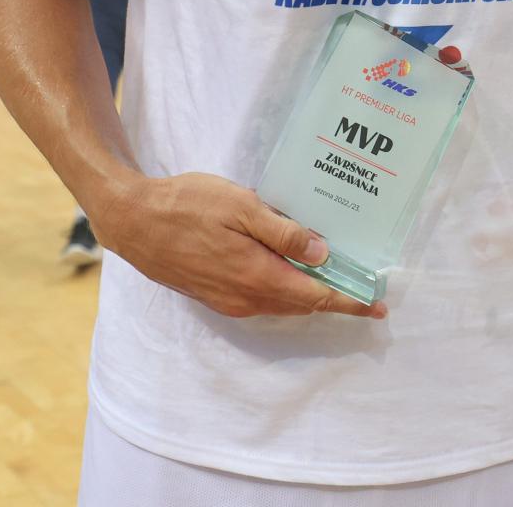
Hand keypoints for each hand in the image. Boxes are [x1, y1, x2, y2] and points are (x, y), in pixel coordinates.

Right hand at [92, 172, 384, 320]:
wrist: (134, 221)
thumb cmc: (188, 206)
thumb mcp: (242, 207)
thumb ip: (284, 233)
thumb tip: (323, 254)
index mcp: (257, 276)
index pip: (316, 297)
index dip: (349, 302)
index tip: (378, 307)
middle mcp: (245, 297)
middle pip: (302, 305)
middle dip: (336, 300)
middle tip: (366, 289)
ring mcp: (228, 299)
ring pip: (282, 304)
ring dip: (310, 296)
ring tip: (337, 279)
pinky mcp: (215, 294)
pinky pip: (262, 299)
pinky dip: (286, 292)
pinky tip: (293, 271)